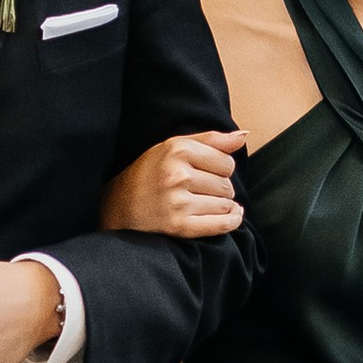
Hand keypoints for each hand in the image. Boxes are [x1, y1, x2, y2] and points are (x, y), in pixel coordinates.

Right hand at [101, 131, 244, 237]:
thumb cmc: (149, 174)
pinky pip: (221, 224)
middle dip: (220, 189)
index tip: (207, 173)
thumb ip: (210, 140)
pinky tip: (231, 216)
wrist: (117, 206)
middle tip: (199, 191)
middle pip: (227, 185)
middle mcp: (178, 175)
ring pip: (225, 204)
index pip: (227, 163)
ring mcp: (178, 202)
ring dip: (222, 206)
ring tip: (203, 204)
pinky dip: (231, 221)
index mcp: (178, 150)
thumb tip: (244, 135)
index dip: (221, 170)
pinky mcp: (178, 226)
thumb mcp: (173, 147)